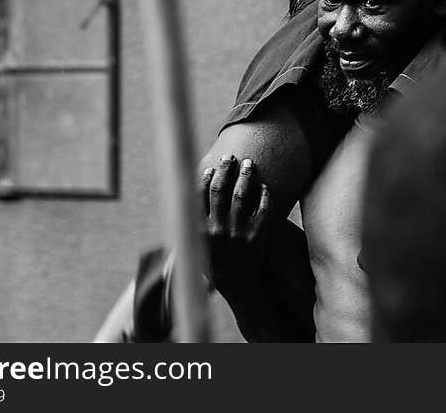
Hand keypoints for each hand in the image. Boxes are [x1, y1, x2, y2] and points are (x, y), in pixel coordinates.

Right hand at [202, 156, 269, 300]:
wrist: (238, 287)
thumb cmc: (215, 264)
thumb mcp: (197, 248)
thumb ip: (191, 227)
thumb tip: (180, 206)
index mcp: (200, 230)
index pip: (199, 196)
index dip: (206, 178)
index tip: (212, 167)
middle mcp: (217, 229)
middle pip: (220, 190)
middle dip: (225, 170)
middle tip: (231, 158)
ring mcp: (236, 233)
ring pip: (241, 195)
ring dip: (245, 176)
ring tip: (249, 164)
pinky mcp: (255, 237)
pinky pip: (261, 210)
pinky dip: (264, 195)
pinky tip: (265, 186)